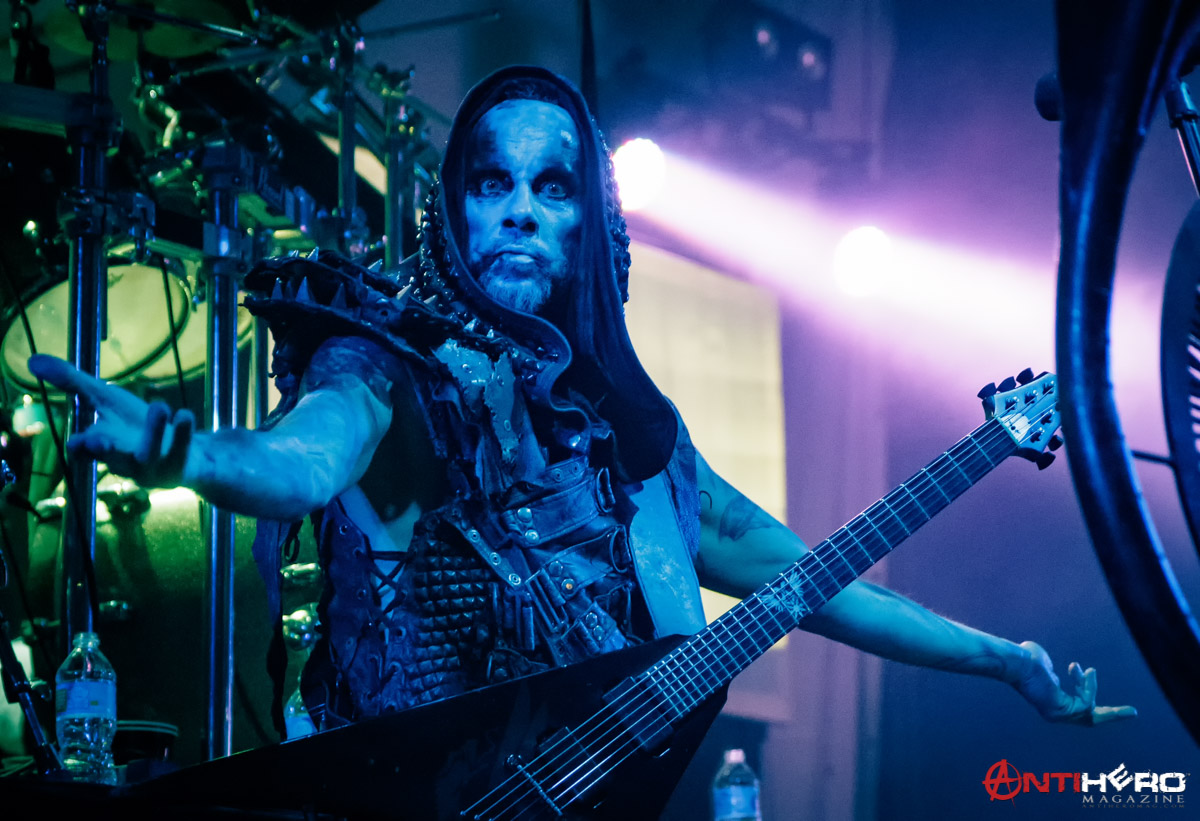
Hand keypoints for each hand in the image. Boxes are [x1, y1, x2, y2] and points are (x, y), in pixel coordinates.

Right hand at [27, 354, 194, 487]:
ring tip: (161, 407)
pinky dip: (184, 433)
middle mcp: (124, 460)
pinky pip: (182, 451)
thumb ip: (73, 383)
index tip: (78, 442)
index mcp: (103, 445)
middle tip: (97, 439)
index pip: (85, 451)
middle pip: (113, 459)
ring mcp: (153, 465)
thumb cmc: (135, 425)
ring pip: (150, 453)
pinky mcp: (179, 465)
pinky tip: (185, 414)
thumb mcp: (106, 400)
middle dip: (105, 451)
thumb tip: (32, 360)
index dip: (81, 448)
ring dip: (154, 432)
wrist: (182, 450)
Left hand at [1014, 640, 1136, 725]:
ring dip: (1090, 687)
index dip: (1092, 700)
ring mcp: (1057, 715)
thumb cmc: (1026, 659)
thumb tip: (1052, 668)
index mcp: (1050, 701)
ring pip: (1089, 706)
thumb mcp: (1043, 662)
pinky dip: (1087, 686)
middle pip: (1089, 719)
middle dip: (1113, 715)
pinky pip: (1086, 702)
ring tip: (1087, 670)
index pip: (1077, 708)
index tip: (1106, 700)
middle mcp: (1054, 712)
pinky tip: (1082, 670)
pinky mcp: (1062, 712)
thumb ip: (1051, 668)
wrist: (1017, 662)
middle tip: (1134, 712)